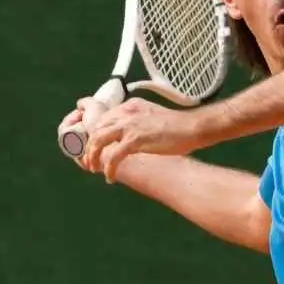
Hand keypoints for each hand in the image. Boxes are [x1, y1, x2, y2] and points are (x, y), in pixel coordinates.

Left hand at [79, 98, 204, 181]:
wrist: (193, 127)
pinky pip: (113, 156)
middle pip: (97, 128)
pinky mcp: (135, 139)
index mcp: (130, 106)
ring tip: (95, 169)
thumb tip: (127, 140)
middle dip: (90, 147)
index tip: (95, 149)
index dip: (96, 135)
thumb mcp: (153, 118)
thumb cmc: (179, 126)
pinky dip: (109, 168)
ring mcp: (130, 125)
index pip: (104, 119)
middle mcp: (126, 112)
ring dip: (93, 157)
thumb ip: (138, 124)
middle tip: (91, 162)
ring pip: (98, 140)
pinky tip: (110, 177)